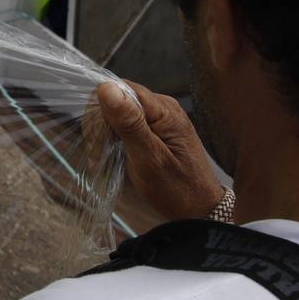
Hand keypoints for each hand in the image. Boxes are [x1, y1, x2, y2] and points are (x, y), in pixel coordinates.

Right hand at [94, 80, 225, 223]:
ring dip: (106, 132)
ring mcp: (162, 116)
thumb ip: (129, 124)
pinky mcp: (158, 128)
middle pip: (118, 99)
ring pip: (120, 110)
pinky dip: (116, 136)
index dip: (101, 112)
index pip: (119, 90)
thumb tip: (106, 88)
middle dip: (102, 124)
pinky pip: (128, 121)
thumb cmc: (177, 190)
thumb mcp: (150, 160)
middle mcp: (163, 106)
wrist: (201, 211)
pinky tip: (114, 154)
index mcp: (164, 110)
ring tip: (104, 158)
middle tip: (98, 156)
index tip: (97, 142)